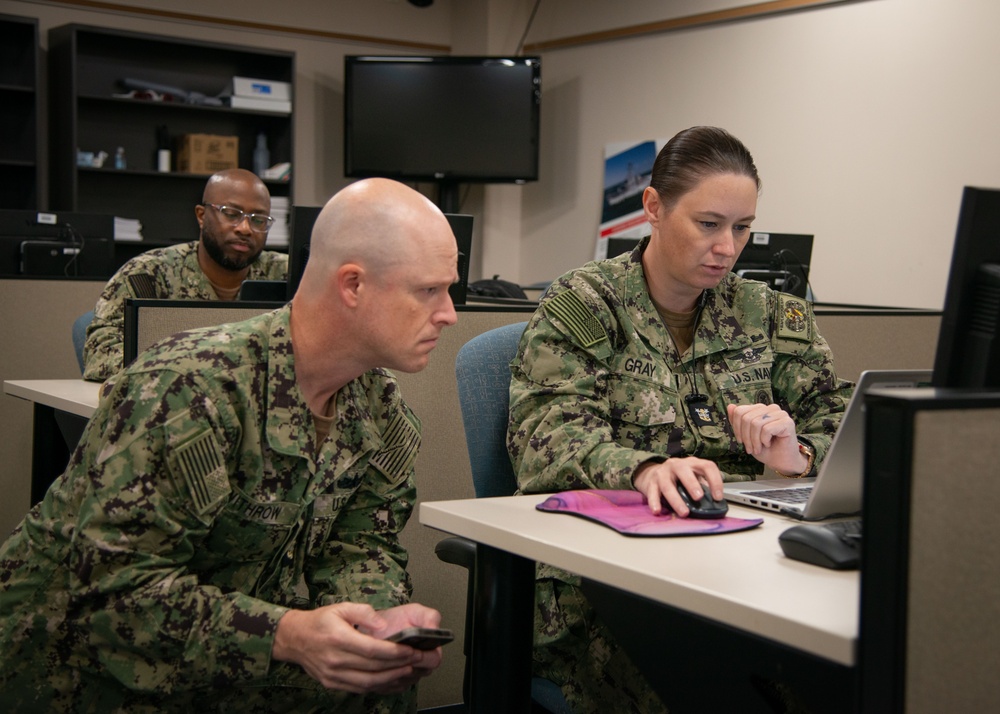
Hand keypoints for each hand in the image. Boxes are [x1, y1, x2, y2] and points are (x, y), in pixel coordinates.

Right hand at [272, 602, 443, 693]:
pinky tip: (392, 681)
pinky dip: (379, 687)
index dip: (395, 652)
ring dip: (392, 679)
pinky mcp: (333, 684)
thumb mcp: (340, 607)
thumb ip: (363, 613)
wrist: (293, 639)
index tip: (412, 650)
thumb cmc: (320, 621)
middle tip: (417, 661)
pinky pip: (360, 689)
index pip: (372, 650)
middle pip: (373, 668)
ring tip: (409, 672)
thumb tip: (382, 625)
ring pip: (368, 683)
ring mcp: (333, 675)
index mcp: (338, 638)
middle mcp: (335, 660)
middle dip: (399, 666)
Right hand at [632, 457, 723, 517]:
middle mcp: (676, 465)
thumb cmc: (679, 477)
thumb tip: (715, 504)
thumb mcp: (693, 476)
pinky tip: (657, 511)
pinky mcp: (651, 483)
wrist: (653, 472)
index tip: (718, 497)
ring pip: (668, 485)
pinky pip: (652, 493)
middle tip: (699, 497)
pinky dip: (655, 502)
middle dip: (692, 484)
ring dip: (676, 499)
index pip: (707, 466)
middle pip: (684, 471)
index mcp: (692, 463)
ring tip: (684, 512)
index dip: (715, 480)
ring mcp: (662, 473)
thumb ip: (702, 486)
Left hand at [726, 403, 804, 474]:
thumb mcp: (746, 435)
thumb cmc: (765, 449)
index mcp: (761, 408)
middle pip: (746, 418)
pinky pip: (767, 429)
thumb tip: (730, 406)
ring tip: (758, 449)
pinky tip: (768, 444)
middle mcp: (771, 408)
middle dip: (746, 437)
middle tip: (750, 449)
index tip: (741, 441)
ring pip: (756, 423)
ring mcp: (780, 414)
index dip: (736, 428)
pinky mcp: (787, 422)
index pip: (740, 411)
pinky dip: (764, 440)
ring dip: (755, 441)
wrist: (781, 462)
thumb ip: (738, 420)